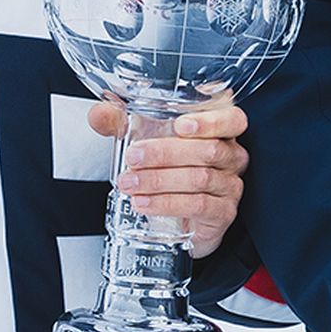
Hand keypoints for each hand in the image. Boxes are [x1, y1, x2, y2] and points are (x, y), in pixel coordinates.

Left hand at [87, 95, 249, 258]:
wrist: (182, 216)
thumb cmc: (172, 167)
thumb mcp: (146, 139)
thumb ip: (122, 123)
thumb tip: (99, 114)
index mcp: (220, 130)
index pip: (232, 118)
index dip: (210, 120)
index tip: (180, 124)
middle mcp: (231, 156)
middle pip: (208, 150)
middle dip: (165, 153)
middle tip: (133, 158)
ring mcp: (230, 185)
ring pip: (200, 178)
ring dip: (159, 181)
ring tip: (130, 184)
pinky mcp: (223, 213)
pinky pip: (198, 205)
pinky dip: (167, 204)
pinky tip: (144, 202)